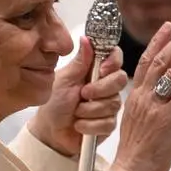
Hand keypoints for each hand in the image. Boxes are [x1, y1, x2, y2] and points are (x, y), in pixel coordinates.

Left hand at [29, 37, 128, 155]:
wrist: (50, 132)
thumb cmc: (55, 103)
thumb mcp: (65, 79)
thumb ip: (80, 62)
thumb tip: (87, 38)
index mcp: (95, 70)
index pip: (116, 57)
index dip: (113, 62)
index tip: (102, 69)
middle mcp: (106, 85)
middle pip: (120, 79)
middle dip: (100, 88)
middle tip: (83, 93)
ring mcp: (109, 105)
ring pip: (113, 103)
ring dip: (90, 109)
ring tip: (76, 112)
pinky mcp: (109, 124)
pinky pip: (108, 122)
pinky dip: (90, 124)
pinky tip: (79, 125)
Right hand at [109, 22, 170, 170]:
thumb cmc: (135, 149)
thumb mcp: (136, 118)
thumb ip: (147, 102)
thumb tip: (161, 92)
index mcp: (135, 96)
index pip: (145, 61)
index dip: (157, 42)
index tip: (167, 27)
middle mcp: (143, 97)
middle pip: (160, 62)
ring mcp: (154, 107)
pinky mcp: (167, 120)